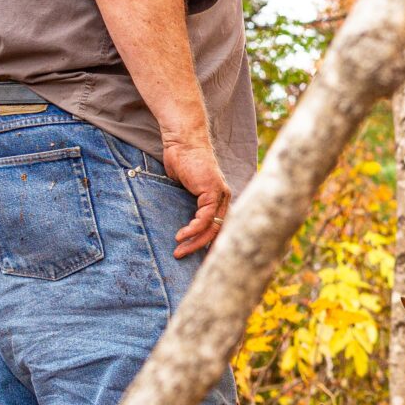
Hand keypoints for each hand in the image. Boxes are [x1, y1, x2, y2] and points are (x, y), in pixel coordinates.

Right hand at [162, 135, 229, 258]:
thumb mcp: (187, 188)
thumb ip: (190, 204)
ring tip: (179, 251)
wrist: (183, 143)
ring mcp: (220, 195)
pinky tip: (182, 235)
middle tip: (189, 261)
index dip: (213, 245)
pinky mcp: (212, 191)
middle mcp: (224, 199)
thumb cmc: (183, 163)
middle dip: (204, 249)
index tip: (201, 260)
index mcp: (220, 200)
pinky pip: (205, 217)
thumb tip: (185, 222)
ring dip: (195, 242)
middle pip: (220, 231)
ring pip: (213, 227)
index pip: (221, 228)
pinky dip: (193, 229)